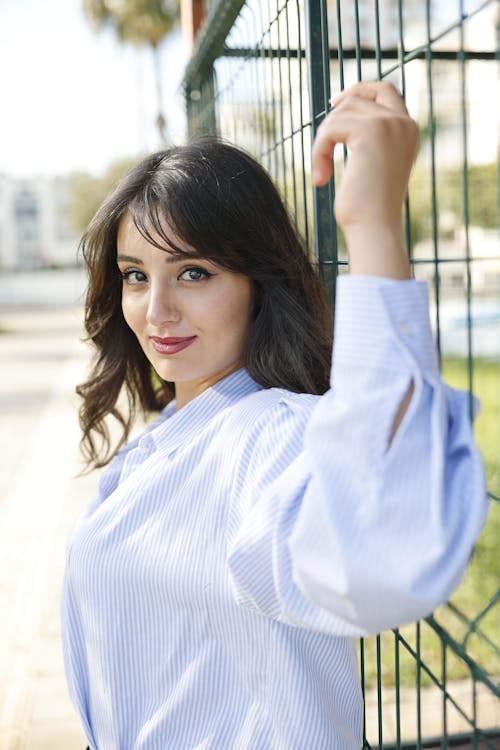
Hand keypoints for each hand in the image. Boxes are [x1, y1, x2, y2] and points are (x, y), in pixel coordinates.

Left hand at [311, 81, 417, 277]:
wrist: (374, 229)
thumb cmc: (368, 208)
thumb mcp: (370, 165)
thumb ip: (365, 138)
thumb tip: (339, 108)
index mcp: (408, 130)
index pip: (385, 90)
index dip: (358, 90)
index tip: (334, 103)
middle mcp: (404, 123)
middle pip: (357, 97)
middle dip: (333, 119)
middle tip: (322, 150)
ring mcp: (389, 124)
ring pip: (339, 114)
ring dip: (323, 142)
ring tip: (322, 174)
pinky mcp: (370, 131)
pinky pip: (330, 129)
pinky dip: (318, 153)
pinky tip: (321, 179)